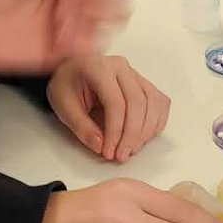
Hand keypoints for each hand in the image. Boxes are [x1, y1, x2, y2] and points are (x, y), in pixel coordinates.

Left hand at [46, 55, 169, 161]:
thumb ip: (81, 127)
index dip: (115, 131)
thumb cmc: (66, 85)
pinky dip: (156, 121)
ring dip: (146, 131)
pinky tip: (144, 136)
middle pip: (138, 103)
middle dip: (131, 135)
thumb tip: (100, 146)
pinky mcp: (143, 83)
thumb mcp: (63, 107)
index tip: (108, 151)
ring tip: (131, 149)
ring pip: (153, 103)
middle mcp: (120, 67)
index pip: (116, 103)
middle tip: (121, 155)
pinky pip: (159, 102)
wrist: (70, 72)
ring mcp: (135, 74)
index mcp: (98, 68)